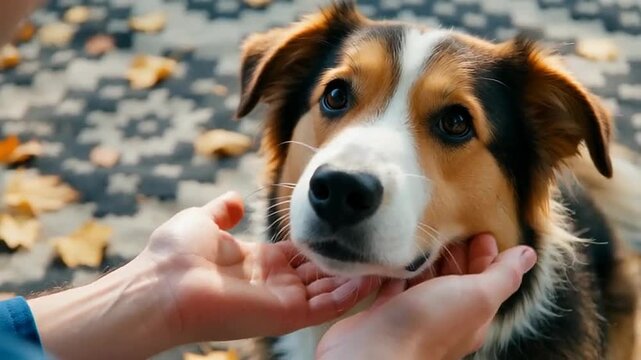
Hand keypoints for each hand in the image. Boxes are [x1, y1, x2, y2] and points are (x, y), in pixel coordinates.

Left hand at [140, 191, 378, 341]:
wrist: (161, 283)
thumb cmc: (174, 254)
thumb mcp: (203, 221)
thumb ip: (223, 211)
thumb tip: (236, 199)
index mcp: (258, 263)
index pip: (300, 255)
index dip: (323, 243)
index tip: (346, 228)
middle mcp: (274, 283)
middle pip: (321, 272)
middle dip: (346, 259)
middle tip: (377, 242)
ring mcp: (282, 299)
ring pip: (331, 290)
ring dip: (358, 276)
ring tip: (386, 258)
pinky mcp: (288, 314)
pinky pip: (330, 305)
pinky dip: (353, 292)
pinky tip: (374, 275)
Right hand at [316, 235, 536, 359]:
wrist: (373, 351)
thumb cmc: (428, 325)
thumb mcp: (478, 295)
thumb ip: (503, 275)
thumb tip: (530, 255)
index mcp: (472, 315)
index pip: (486, 280)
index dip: (487, 255)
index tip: (482, 230)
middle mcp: (443, 315)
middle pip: (455, 278)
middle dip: (457, 252)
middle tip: (453, 223)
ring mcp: (412, 313)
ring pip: (424, 279)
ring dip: (426, 257)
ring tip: (424, 230)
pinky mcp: (384, 310)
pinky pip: (394, 284)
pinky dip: (397, 267)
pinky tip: (396, 251)